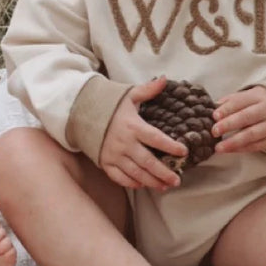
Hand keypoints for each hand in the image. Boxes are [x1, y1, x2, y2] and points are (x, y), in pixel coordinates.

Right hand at [98, 76, 185, 190]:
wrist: (82, 113)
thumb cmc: (110, 105)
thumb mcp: (129, 95)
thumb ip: (147, 90)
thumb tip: (163, 79)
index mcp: (132, 126)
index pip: (156, 138)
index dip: (170, 146)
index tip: (183, 152)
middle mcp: (124, 142)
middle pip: (147, 161)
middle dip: (163, 172)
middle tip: (177, 180)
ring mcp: (113, 154)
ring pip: (135, 172)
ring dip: (151, 181)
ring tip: (165, 186)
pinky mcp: (104, 162)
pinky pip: (119, 177)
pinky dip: (131, 183)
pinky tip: (142, 185)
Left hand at [212, 86, 265, 153]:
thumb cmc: (257, 103)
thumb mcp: (247, 96)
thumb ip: (230, 101)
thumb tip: (213, 107)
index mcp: (257, 96)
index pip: (239, 101)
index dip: (226, 109)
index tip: (214, 116)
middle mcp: (265, 110)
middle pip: (246, 117)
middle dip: (228, 124)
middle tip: (214, 131)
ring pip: (251, 134)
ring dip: (233, 142)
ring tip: (218, 148)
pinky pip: (255, 146)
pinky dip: (241, 149)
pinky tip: (229, 150)